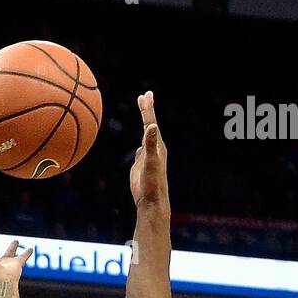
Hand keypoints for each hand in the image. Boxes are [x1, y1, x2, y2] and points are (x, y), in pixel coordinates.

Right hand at [130, 91, 167, 206]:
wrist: (151, 201)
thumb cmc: (152, 183)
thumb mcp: (151, 162)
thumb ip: (151, 144)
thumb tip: (152, 126)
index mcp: (157, 145)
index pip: (151, 122)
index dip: (148, 109)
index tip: (146, 95)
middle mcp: (153, 148)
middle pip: (150, 125)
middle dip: (147, 110)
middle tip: (145, 96)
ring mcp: (147, 157)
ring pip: (146, 136)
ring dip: (145, 124)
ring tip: (144, 113)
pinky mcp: (141, 166)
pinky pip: (141, 150)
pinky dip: (141, 142)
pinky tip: (141, 143)